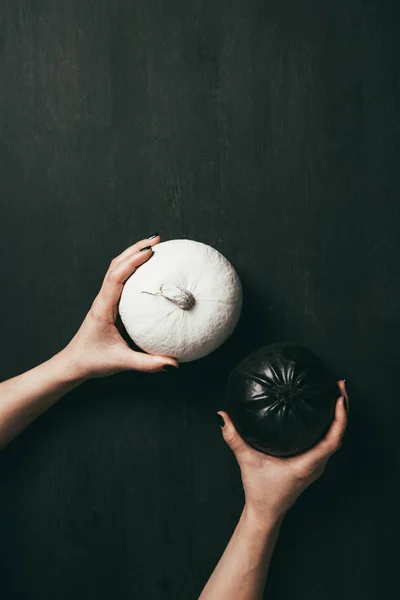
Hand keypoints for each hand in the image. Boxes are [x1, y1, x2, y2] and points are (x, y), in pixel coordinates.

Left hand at [60, 235, 178, 378]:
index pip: (116, 277)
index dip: (132, 262)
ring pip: (116, 268)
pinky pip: (120, 279)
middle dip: (135, 248)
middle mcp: (103, 299)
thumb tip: (173, 365)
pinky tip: (148, 268)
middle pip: (116, 264)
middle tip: (157, 239)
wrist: (74, 363)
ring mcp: (105, 299)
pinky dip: (133, 267)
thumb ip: (147, 364)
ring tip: (154, 245)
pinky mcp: (109, 303)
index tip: (150, 251)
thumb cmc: (93, 361)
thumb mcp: (121, 362)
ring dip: (133, 254)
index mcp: (103, 308)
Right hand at [218, 380, 348, 525]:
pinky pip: (328, 442)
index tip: (339, 398)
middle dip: (343, 409)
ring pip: (335, 438)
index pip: (332, 439)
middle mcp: (316, 464)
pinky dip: (331, 425)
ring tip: (336, 394)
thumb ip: (234, 438)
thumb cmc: (260, 491)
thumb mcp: (247, 461)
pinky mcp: (313, 464)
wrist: (266, 512)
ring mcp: (316, 465)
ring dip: (338, 417)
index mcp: (307, 464)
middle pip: (339, 434)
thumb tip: (223, 416)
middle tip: (339, 386)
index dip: (339, 418)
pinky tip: (324, 412)